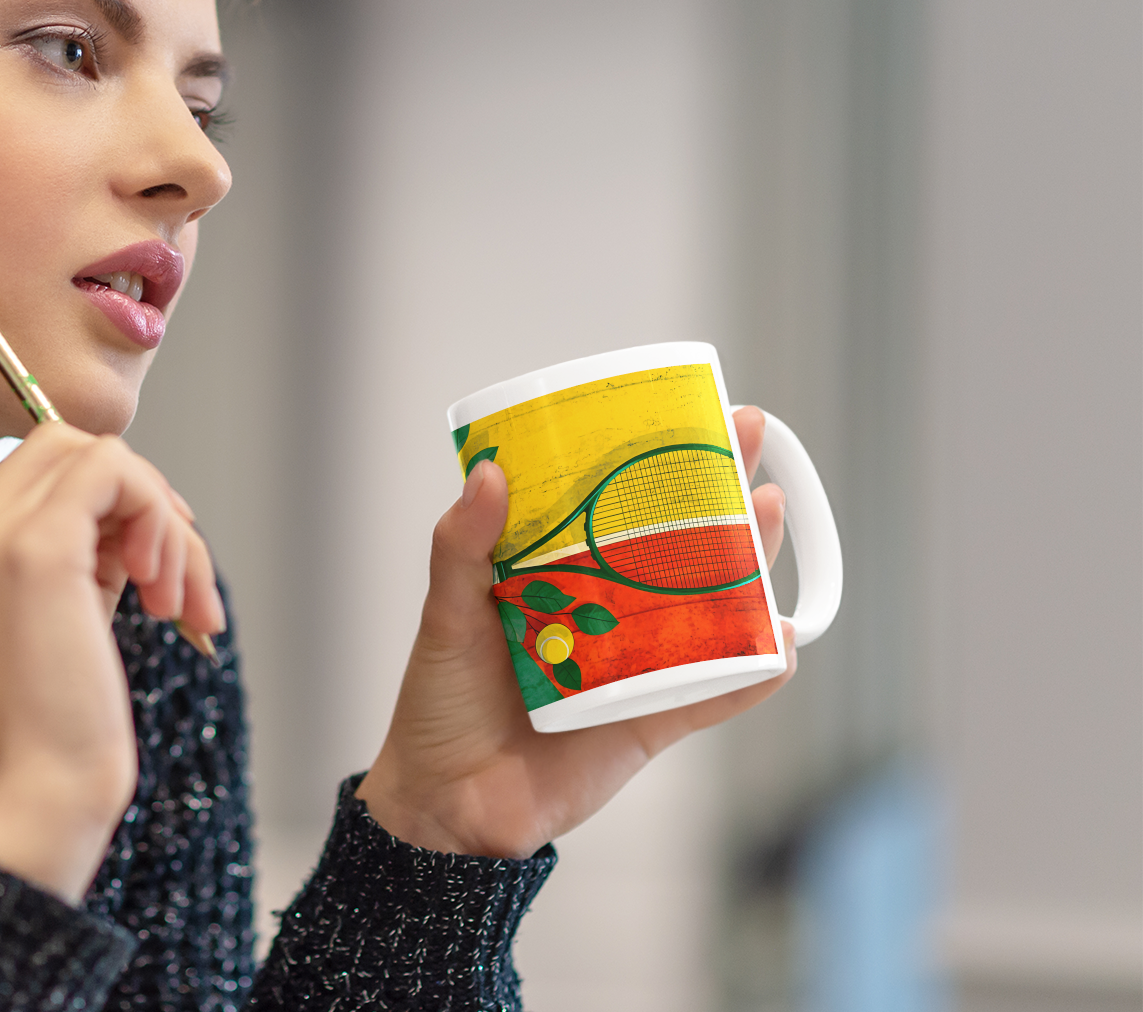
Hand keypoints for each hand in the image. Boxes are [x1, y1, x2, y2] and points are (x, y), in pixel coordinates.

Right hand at [0, 422, 223, 901]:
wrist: (37, 792)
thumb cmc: (62, 722)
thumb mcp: (74, 610)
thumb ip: (95, 548)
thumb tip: (148, 505)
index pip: (50, 463)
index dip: (121, 500)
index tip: (158, 567)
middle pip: (75, 446)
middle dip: (149, 502)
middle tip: (175, 582)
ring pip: (104, 455)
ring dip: (166, 521)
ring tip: (176, 603)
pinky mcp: (37, 547)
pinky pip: (116, 471)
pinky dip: (160, 518)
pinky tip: (162, 591)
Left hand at [355, 406, 793, 858]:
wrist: (449, 808)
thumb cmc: (440, 707)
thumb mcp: (445, 616)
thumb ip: (461, 547)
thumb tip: (488, 473)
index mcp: (554, 576)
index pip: (611, 506)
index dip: (650, 461)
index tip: (684, 414)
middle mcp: (603, 612)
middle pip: (674, 544)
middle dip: (717, 494)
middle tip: (750, 445)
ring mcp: (634, 665)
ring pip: (706, 607)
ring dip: (747, 564)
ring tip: (770, 515)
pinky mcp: (650, 722)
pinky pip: (713, 693)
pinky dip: (751, 671)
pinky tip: (781, 639)